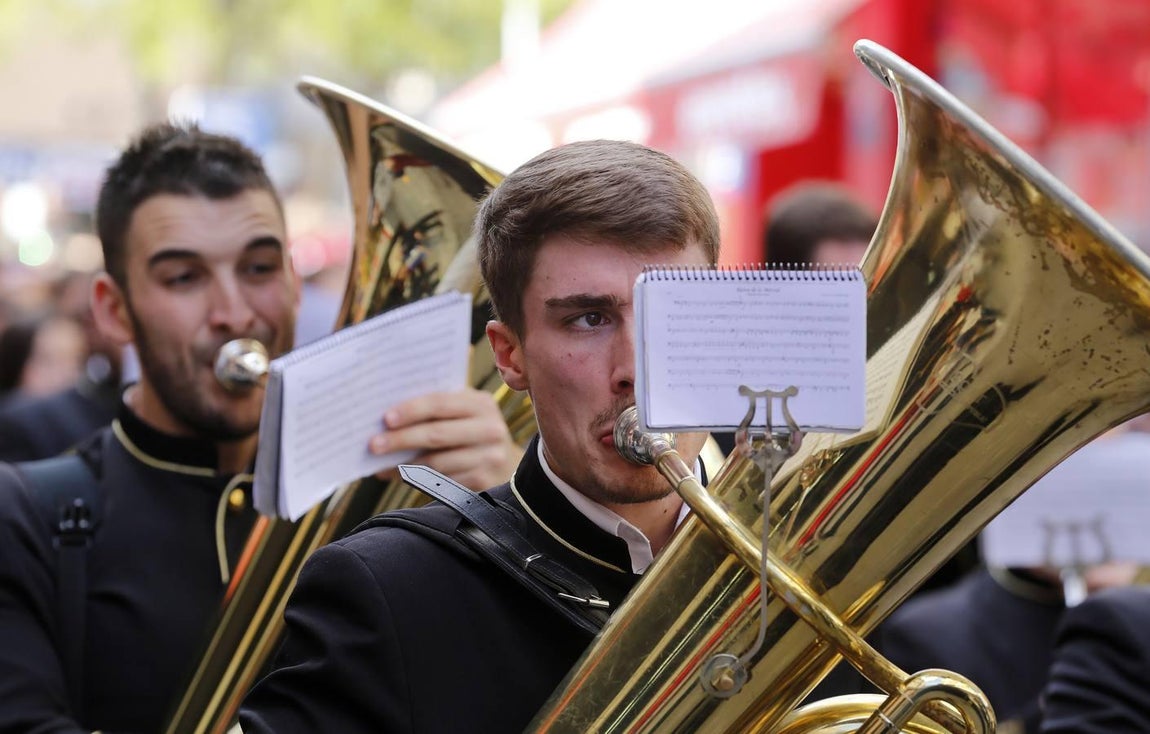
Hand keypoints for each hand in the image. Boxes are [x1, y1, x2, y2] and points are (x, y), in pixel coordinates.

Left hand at [369, 388, 523, 490]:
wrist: (506, 465)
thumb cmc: (471, 432)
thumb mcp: (464, 413)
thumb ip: (436, 409)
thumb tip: (387, 419)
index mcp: (481, 403)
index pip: (440, 403)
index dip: (411, 410)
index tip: (385, 419)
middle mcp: (489, 429)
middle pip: (436, 434)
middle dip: (401, 439)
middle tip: (374, 445)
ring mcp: (489, 457)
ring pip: (437, 462)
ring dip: (404, 464)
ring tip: (380, 464)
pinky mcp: (483, 481)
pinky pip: (443, 481)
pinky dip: (417, 480)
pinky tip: (399, 476)